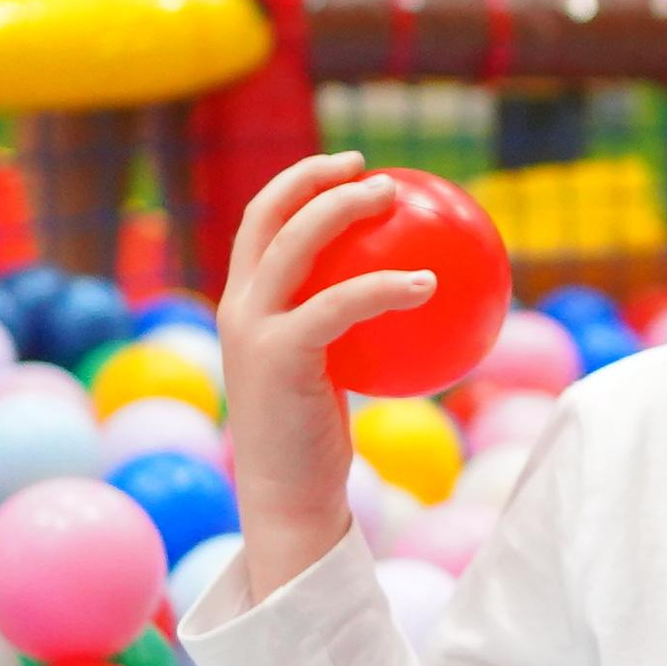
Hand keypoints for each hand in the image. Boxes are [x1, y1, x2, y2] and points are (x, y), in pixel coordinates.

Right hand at [218, 153, 433, 601]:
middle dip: (313, 180)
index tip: (348, 169)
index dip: (298, 185)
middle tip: (370, 170)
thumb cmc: (315, 439)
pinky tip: (429, 283)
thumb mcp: (329, 373)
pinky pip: (340, 304)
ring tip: (395, 198)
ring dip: (343, 210)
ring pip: (295, 245)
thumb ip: (345, 331)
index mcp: (244, 307)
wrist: (286, 496)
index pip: (261, 226)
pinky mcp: (279, 356)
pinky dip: (385, 286)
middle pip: (267, 218)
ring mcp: (252, 330)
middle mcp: (237, 309)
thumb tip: (413, 294)